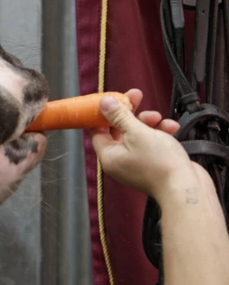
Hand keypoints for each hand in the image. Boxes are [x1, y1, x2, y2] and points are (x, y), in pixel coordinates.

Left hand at [90, 89, 208, 201]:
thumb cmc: (160, 164)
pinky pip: (151, 143)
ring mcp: (136, 163)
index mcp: (109, 156)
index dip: (103, 112)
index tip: (113, 97)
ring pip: (137, 134)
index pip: (97, 130)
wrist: (186, 188)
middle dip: (130, 112)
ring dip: (148, 122)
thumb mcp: (137, 133)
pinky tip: (171, 127)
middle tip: (137, 96)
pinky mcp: (153, 163)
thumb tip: (103, 102)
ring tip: (159, 118)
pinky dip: (160, 133)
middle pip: (118, 129)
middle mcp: (119, 160)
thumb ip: (119, 116)